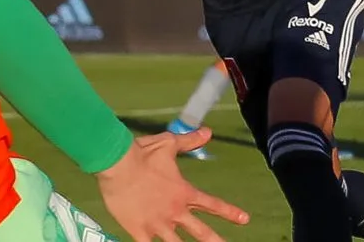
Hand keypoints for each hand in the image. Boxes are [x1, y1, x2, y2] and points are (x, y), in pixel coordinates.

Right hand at [97, 128, 249, 241]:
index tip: (245, 219)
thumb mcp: (170, 143)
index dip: (230, 213)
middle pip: (200, 232)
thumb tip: (208, 132)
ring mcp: (157, 223)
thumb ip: (190, 141)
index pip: (213, 205)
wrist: (117, 164)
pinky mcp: (138, 229)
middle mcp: (174, 211)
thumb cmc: (143, 153)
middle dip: (215, 241)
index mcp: (184, 192)